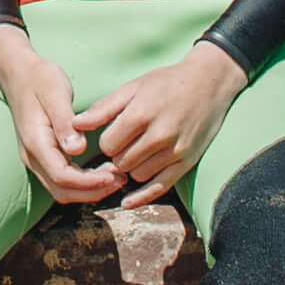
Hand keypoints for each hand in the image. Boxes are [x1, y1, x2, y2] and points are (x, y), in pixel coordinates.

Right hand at [0, 27, 126, 207]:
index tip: (113, 175)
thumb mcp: (55, 93)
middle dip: (93, 191)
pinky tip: (102, 173)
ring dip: (89, 190)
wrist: (19, 73)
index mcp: (35, 142)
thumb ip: (64, 122)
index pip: (62, 176)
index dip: (89, 182)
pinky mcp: (44, 157)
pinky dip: (83, 183)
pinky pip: (62, 180)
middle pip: (62, 191)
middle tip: (121, 179)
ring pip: (62, 190)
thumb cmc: (39, 79)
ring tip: (116, 178)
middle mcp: (32, 156)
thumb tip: (77, 150)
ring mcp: (36, 159)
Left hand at [75, 46, 248, 206]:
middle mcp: (159, 135)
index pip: (108, 144)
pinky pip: (160, 187)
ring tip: (138, 153)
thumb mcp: (133, 88)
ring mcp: (175, 151)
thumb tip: (75, 124)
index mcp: (142, 114)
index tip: (114, 133)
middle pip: (121, 162)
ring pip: (137, 175)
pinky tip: (127, 202)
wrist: (208, 83)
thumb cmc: (166, 83)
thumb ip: (104, 108)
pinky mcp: (187, 162)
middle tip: (125, 144)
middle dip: (118, 155)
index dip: (107, 141)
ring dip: (131, 168)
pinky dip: (141, 197)